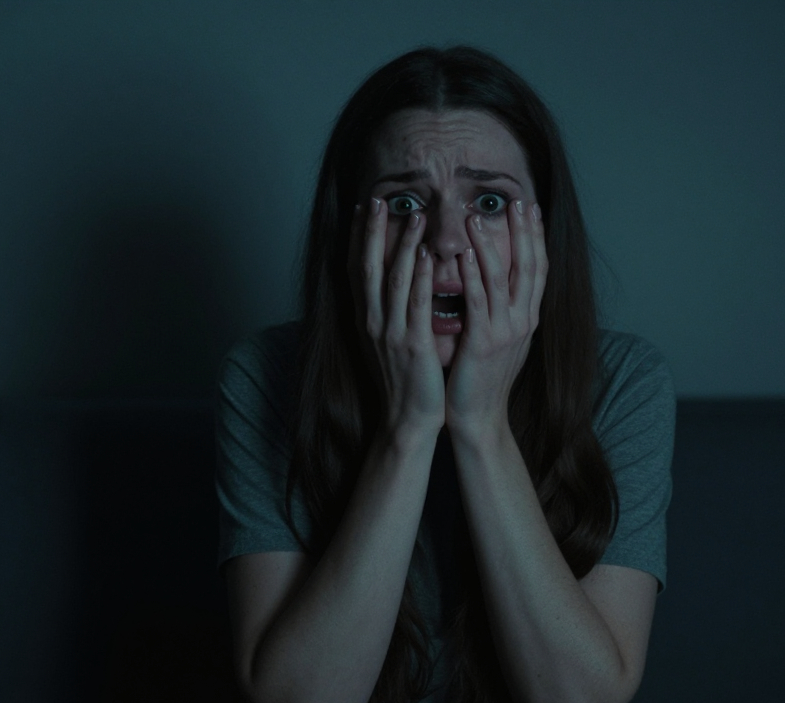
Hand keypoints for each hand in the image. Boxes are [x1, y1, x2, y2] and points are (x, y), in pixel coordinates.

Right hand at [348, 198, 445, 436]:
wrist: (407, 421)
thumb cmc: (404, 383)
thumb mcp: (388, 343)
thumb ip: (388, 313)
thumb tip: (394, 284)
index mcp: (367, 320)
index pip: (358, 270)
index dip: (359, 237)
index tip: (363, 208)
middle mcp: (373, 322)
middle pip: (368, 267)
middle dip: (372, 231)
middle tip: (377, 199)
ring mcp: (391, 333)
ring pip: (394, 280)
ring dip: (402, 245)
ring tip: (413, 215)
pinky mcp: (412, 344)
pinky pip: (416, 304)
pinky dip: (420, 277)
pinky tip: (426, 255)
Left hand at [445, 200, 547, 438]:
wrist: (479, 417)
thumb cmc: (483, 377)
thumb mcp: (502, 338)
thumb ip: (503, 309)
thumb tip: (499, 279)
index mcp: (527, 318)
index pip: (538, 268)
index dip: (536, 237)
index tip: (531, 208)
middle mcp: (523, 321)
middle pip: (529, 266)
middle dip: (524, 232)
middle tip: (518, 201)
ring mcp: (506, 332)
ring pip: (502, 279)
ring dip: (490, 244)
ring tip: (477, 217)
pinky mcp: (484, 343)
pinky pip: (479, 303)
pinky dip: (474, 276)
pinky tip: (466, 254)